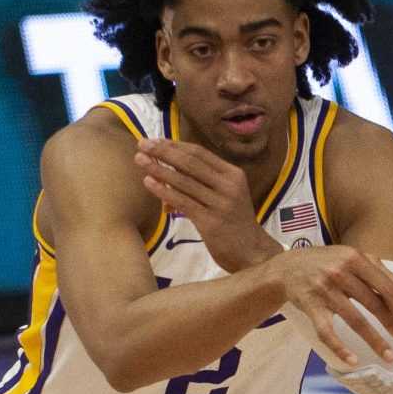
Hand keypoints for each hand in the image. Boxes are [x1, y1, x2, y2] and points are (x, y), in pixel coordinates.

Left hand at [133, 136, 279, 272]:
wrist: (252, 253)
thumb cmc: (234, 223)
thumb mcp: (226, 195)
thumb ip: (204, 181)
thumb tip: (170, 170)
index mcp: (233, 175)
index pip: (200, 153)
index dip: (175, 145)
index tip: (155, 140)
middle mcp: (229, 186)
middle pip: (190, 163)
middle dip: (164, 151)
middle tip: (142, 144)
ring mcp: (221, 204)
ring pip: (184, 181)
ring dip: (159, 169)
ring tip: (140, 160)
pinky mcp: (211, 222)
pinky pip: (183, 202)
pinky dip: (164, 191)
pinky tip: (149, 183)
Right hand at [279, 246, 392, 366]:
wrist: (285, 268)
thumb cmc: (326, 263)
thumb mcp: (352, 258)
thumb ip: (381, 272)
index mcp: (354, 258)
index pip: (385, 287)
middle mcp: (339, 272)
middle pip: (373, 303)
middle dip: (391, 323)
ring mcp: (323, 290)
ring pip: (355, 320)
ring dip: (374, 341)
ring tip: (389, 355)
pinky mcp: (309, 306)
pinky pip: (326, 332)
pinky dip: (339, 348)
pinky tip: (353, 361)